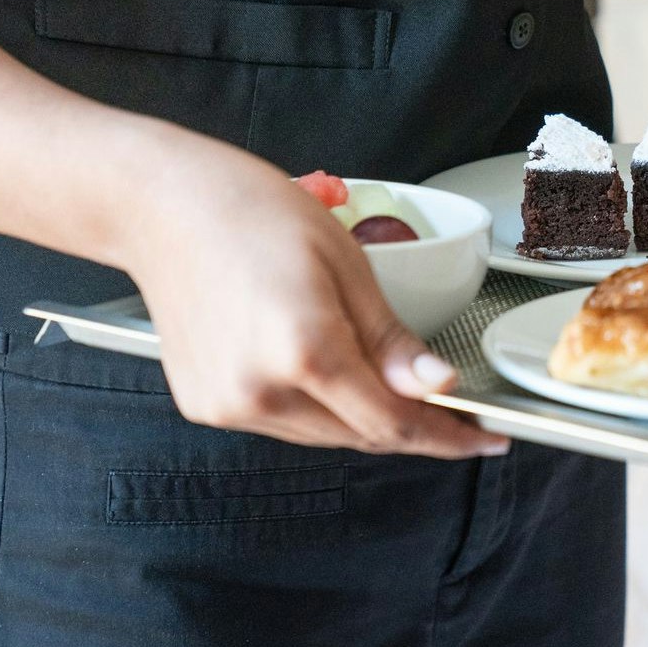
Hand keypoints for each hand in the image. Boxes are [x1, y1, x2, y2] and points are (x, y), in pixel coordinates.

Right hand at [118, 145, 507, 457]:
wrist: (160, 207)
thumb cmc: (251, 212)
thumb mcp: (346, 263)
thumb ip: (391, 340)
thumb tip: (438, 386)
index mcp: (304, 350)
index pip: (393, 422)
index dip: (447, 438)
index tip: (486, 440)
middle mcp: (260, 390)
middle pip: (362, 436)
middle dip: (411, 425)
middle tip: (451, 409)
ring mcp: (227, 405)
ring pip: (324, 435)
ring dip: (362, 416)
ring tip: (382, 374)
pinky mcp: (206, 406)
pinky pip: (285, 422)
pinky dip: (317, 405)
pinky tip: (322, 365)